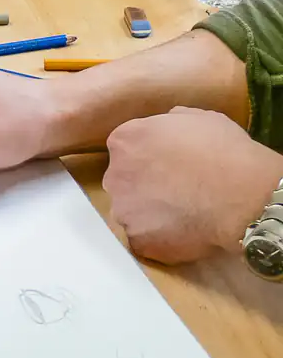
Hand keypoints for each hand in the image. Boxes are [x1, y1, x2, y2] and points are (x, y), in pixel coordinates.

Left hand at [104, 108, 282, 263]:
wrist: (241, 195)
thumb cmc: (225, 152)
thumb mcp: (201, 118)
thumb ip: (173, 120)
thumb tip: (168, 123)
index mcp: (125, 140)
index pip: (125, 149)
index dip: (148, 157)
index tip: (168, 164)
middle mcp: (114, 175)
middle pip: (123, 181)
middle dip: (144, 185)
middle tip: (177, 189)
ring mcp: (122, 210)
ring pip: (131, 212)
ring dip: (151, 213)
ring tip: (184, 212)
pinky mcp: (135, 239)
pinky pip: (143, 238)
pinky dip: (160, 237)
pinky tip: (183, 231)